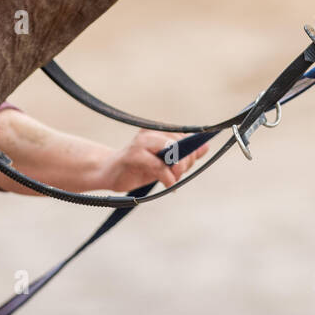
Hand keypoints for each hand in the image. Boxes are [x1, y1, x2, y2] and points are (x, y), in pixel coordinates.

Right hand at [94, 130, 209, 191]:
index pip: (185, 136)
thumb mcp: (165, 161)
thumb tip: (205, 147)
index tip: (187, 166)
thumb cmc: (139, 167)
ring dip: (178, 168)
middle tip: (179, 175)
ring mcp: (141, 142)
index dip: (191, 152)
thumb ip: (184, 154)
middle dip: (185, 162)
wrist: (109, 173)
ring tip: (173, 179)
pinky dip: (168, 177)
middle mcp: (150, 132)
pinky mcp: (133, 155)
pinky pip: (159, 166)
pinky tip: (169, 184)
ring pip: (172, 150)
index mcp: (158, 129)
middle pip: (180, 143)